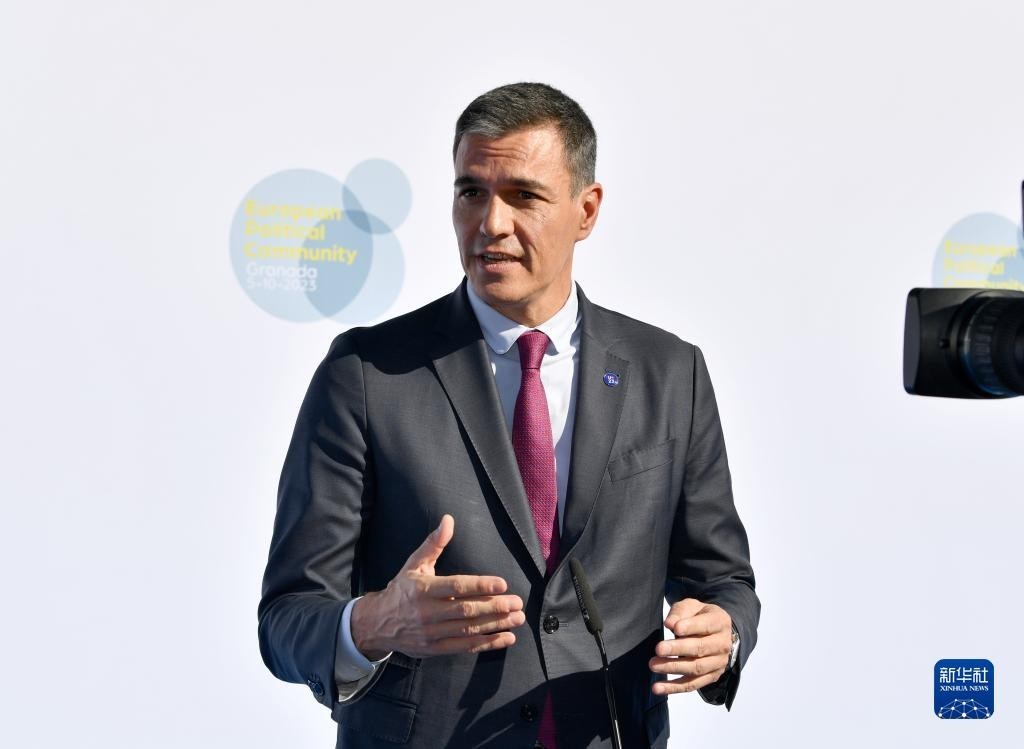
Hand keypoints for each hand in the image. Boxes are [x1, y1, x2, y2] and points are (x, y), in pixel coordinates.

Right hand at [350, 514, 525, 658]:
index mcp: (424, 589)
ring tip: (518, 618)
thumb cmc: (402, 589)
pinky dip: (487, 643)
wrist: (377, 623)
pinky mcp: (436, 648)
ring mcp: (432, 633)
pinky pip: (465, 647)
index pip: (456, 587)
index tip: (502, 584)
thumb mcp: (414, 564)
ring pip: (468, 630)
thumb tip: (448, 520)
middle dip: (494, 607)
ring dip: (496, 624)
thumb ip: (434, 544)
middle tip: (518, 603)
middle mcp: (428, 612)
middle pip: (466, 610)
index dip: (480, 586)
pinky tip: (506, 637)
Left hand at [649, 598, 732, 694]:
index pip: (706, 625)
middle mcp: (722, 644)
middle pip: (700, 649)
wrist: (716, 632)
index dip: (691, 627)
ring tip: (654, 665)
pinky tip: (658, 688)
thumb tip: (669, 624)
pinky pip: (692, 684)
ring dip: (673, 668)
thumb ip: (680, 613)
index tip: (675, 629)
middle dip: (678, 649)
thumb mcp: (692, 607)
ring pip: (696, 668)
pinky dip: (674, 687)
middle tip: (659, 649)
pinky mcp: (710, 677)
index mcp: (720, 622)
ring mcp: (718, 663)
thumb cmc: (699, 617)